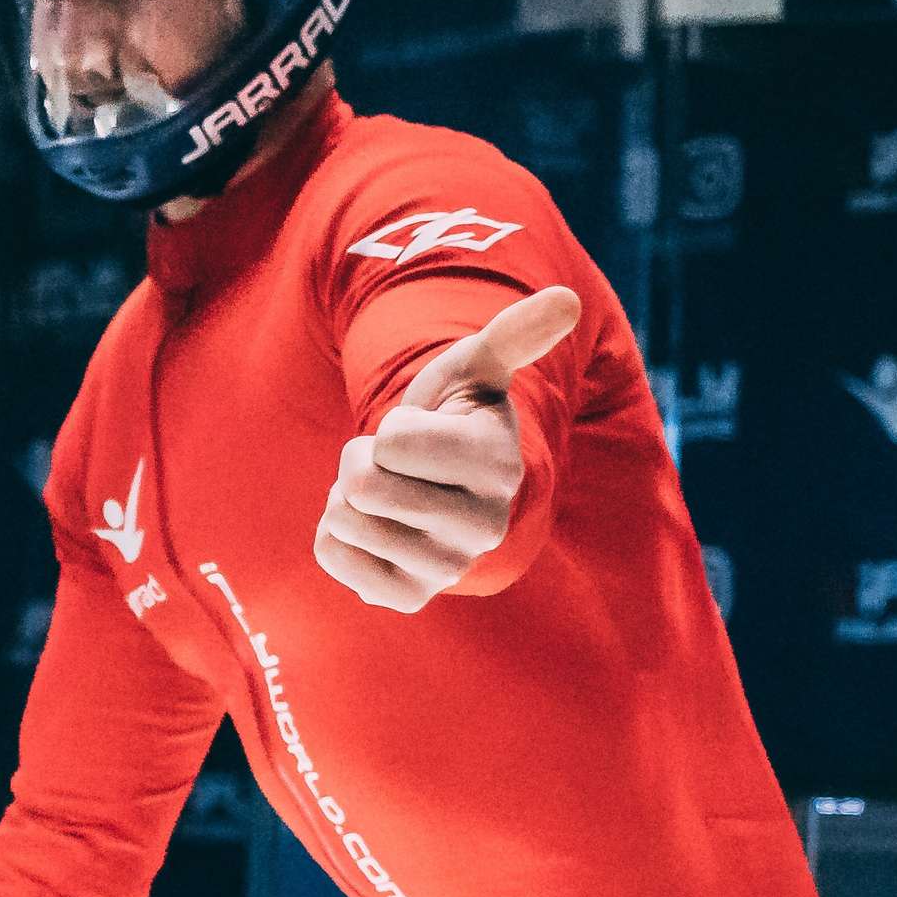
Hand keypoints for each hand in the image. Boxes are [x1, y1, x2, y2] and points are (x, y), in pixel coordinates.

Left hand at [315, 285, 580, 611]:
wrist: (442, 486)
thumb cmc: (454, 418)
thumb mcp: (478, 369)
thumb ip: (514, 335)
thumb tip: (565, 300)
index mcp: (497, 466)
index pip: (394, 439)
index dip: (392, 426)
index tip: (421, 432)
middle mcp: (481, 528)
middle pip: (364, 485)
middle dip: (362, 459)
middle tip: (394, 463)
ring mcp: (445, 569)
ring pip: (344, 517)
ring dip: (346, 494)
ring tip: (387, 491)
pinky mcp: (406, 596)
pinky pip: (331, 553)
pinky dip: (335, 532)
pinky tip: (373, 526)